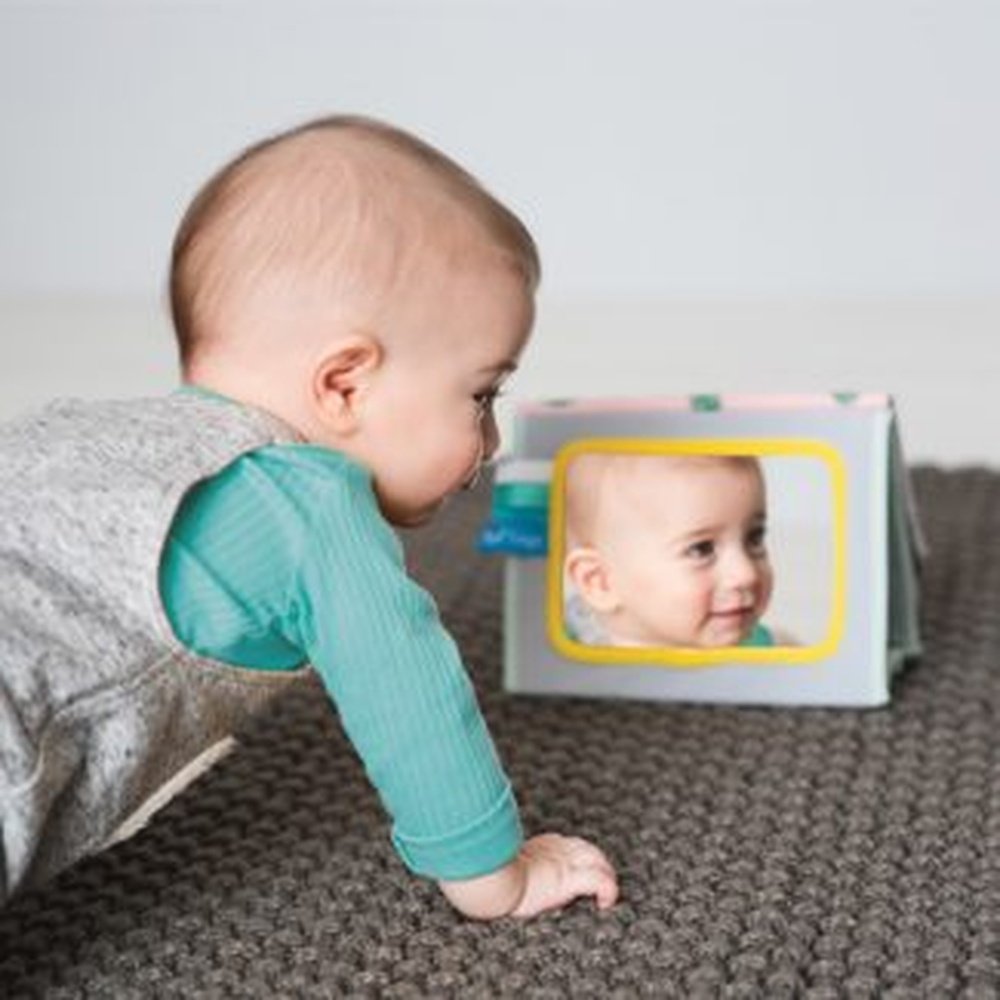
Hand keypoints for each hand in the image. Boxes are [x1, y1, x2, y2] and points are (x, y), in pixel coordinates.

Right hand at [438, 832, 618, 919]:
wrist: (485, 880)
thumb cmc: (482, 872)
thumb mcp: (490, 862)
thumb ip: (488, 853)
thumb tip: (465, 842)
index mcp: (538, 848)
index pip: (564, 844)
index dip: (574, 852)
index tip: (574, 865)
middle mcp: (553, 852)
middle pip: (583, 848)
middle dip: (595, 860)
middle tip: (601, 878)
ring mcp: (561, 864)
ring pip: (597, 862)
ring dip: (606, 875)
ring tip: (606, 894)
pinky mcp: (567, 879)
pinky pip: (599, 881)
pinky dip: (609, 890)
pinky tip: (606, 903)